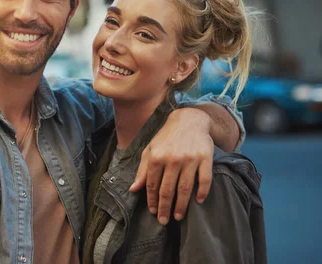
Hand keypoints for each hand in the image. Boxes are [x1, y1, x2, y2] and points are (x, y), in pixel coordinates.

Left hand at [129, 107, 213, 224]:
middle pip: (168, 189)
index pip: (153, 184)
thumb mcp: (150, 150)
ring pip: (185, 188)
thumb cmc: (166, 137)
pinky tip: (198, 201)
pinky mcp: (206, 158)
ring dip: (181, 205)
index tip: (153, 212)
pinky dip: (202, 192)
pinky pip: (205, 179)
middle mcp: (173, 159)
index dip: (152, 200)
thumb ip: (142, 170)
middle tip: (164, 221)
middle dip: (165, 207)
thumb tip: (133, 189)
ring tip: (178, 216)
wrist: (189, 120)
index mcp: (157, 157)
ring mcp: (190, 159)